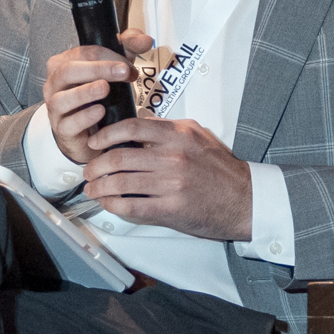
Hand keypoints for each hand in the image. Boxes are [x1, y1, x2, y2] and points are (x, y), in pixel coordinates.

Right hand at [43, 29, 152, 161]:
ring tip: (105, 89)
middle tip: (123, 71)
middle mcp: (54, 85)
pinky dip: (84, 117)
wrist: (90, 132)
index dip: (108, 56)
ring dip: (84, 92)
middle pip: (67, 71)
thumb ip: (128, 48)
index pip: (82, 53)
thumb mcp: (113, 68)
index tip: (128, 65)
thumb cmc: (98, 96)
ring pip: (61, 99)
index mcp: (62, 64)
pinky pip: (68, 124)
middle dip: (96, 69)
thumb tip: (145, 40)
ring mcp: (55, 109)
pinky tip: (100, 112)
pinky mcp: (62, 130)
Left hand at [79, 117, 254, 239]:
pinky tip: (107, 203)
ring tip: (92, 188)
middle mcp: (173, 157)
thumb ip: (168, 128)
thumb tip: (140, 123)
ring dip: (99, 187)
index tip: (95, 143)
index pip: (132, 127)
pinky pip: (131, 206)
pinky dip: (113, 205)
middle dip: (95, 165)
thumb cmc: (221, 169)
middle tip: (88, 170)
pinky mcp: (170, 209)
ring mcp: (171, 184)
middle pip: (119, 157)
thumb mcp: (198, 136)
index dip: (106, 135)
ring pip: (120, 183)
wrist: (244, 199)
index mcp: (178, 135)